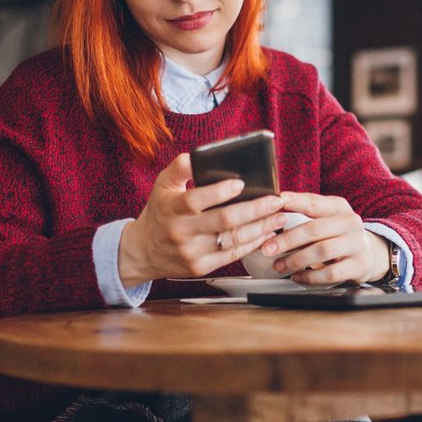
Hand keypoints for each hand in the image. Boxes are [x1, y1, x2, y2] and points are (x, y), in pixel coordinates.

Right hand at [118, 153, 285, 286]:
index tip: (240, 183)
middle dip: (254, 210)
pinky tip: (266, 234)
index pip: (196, 199)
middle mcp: (181, 232)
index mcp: (171, 208)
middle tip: (275, 201)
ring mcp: (191, 252)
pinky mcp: (200, 267)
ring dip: (260, 228)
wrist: (143, 251)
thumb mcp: (163, 184)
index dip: (219, 192)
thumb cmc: (159, 211)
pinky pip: (231, 256)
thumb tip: (201, 154)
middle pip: (223, 221)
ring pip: (232, 240)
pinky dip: (252, 245)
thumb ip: (181, 167)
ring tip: (279, 216)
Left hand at [259, 191, 389, 284]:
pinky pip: (331, 273)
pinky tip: (297, 277)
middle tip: (267, 248)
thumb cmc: (337, 234)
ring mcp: (357, 244)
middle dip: (287, 240)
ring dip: (296, 260)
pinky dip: (310, 276)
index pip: (313, 202)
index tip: (275, 202)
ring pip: (322, 251)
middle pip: (314, 229)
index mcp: (338, 207)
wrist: (371, 253)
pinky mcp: (360, 265)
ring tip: (279, 265)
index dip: (294, 201)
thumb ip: (303, 215)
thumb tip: (269, 213)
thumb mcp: (326, 219)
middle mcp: (350, 222)